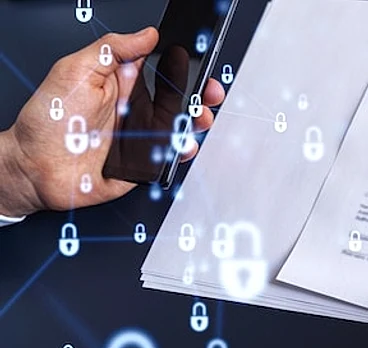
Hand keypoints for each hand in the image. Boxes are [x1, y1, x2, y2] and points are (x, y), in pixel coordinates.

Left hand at [0, 28, 224, 216]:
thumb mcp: (74, 71)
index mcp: (121, 83)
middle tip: (207, 92)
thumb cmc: (47, 122)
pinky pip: (171, 156)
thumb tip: (145, 34)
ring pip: (181, 126)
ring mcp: (140, 136)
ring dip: (196, 120)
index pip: (160, 67)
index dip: (181, 64)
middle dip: (200, 93)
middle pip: (179, 97)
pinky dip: (183, 150)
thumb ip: (111, 49)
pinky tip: (182, 143)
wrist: (35, 170)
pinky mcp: (143, 162)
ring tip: (198, 117)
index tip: (194, 62)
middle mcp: (134, 109)